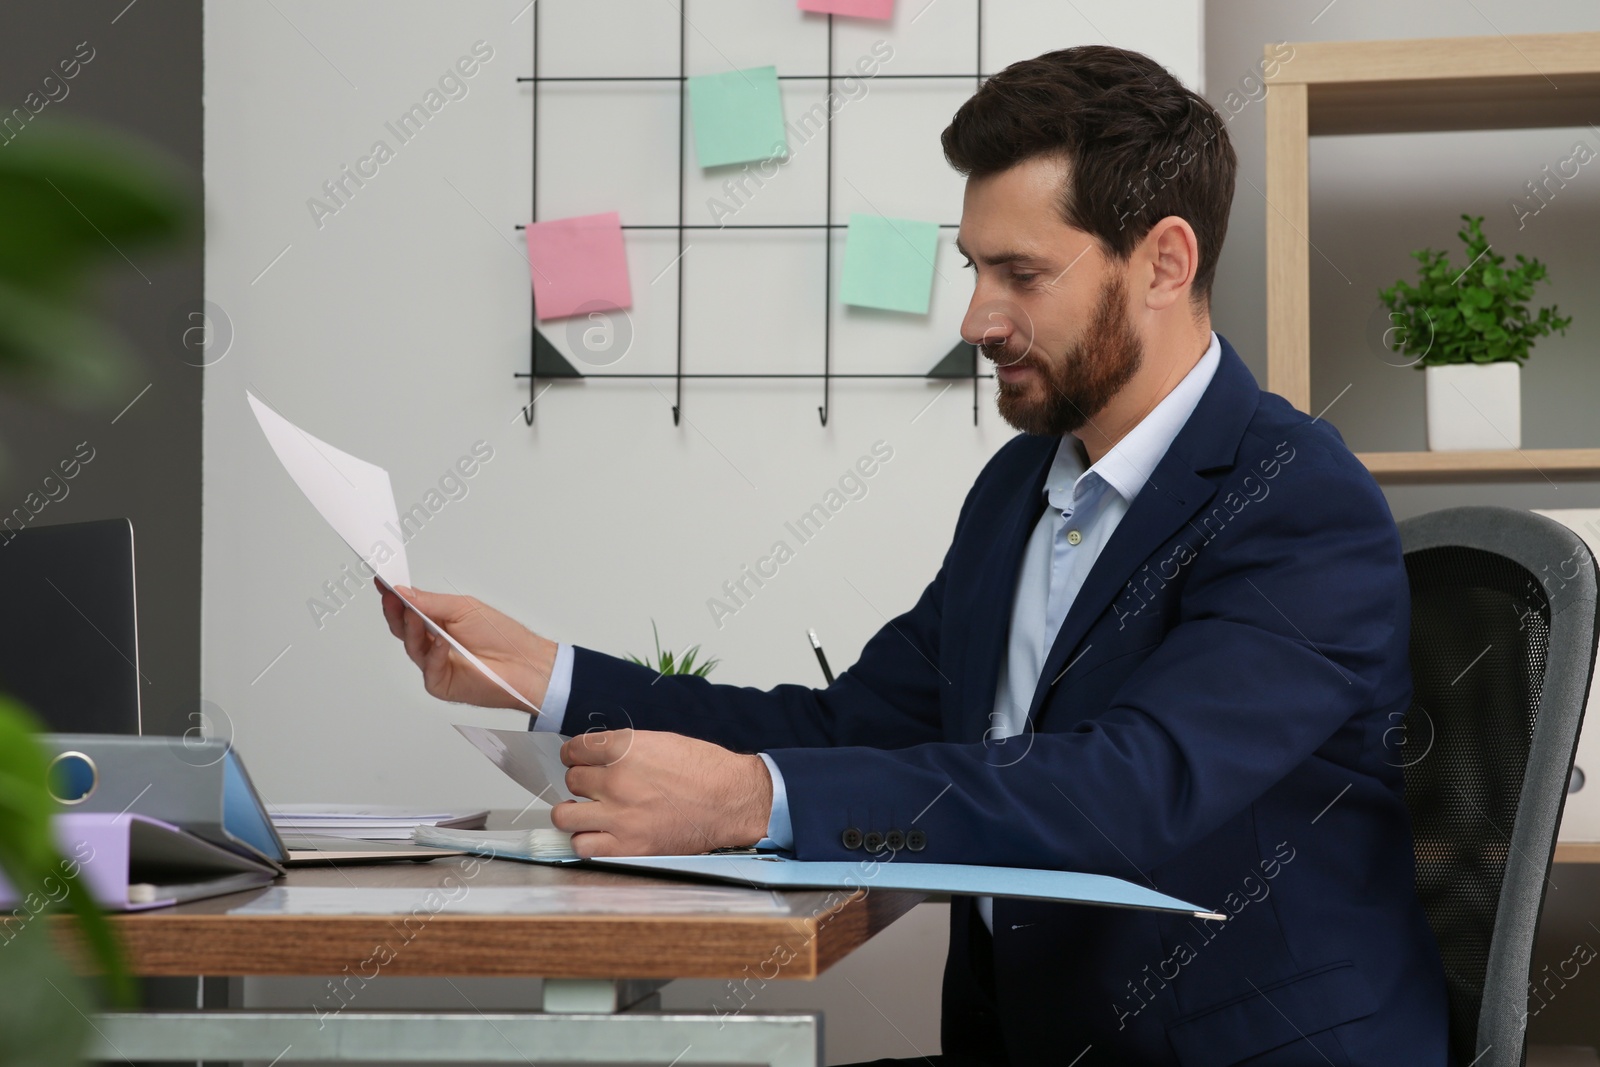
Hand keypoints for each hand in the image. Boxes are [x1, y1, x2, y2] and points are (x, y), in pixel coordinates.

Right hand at [378, 581, 556, 712]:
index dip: (394, 596)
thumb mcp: (465, 608)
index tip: (382, 582)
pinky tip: (441, 642)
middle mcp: (433, 642)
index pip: (409, 608)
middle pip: (403, 627)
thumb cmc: (502, 636)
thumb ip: (431, 602)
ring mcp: (435, 663)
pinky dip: (434, 653)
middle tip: (390, 596)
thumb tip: (403, 592)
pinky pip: (429, 668)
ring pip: (412, 646)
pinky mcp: (440, 683)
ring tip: (413, 614)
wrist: (525, 665)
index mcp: (439, 621)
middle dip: (395, 610)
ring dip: (412, 628)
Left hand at [550, 729, 773, 856]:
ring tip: (587, 812)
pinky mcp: (628, 847)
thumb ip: (624, 748)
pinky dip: (586, 840)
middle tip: (595, 787)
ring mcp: (620, 816)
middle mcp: (617, 781)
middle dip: (582, 782)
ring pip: (565, 815)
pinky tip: (598, 834)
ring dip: (574, 812)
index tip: (578, 760)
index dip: (574, 755)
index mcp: (626, 749)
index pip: (574, 749)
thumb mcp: (662, 742)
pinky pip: (583, 845)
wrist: (733, 800)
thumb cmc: (706, 770)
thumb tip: (597, 756)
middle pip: (572, 780)